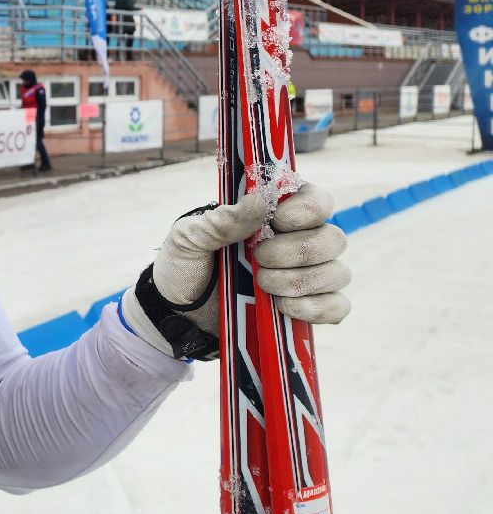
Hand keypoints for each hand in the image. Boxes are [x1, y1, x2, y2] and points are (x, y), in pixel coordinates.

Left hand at [121, 182, 352, 359]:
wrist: (176, 313)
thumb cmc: (184, 264)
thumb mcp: (188, 237)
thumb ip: (221, 220)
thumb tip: (259, 200)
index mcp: (271, 214)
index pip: (316, 200)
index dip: (306, 209)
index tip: (276, 220)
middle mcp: (297, 241)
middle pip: (333, 238)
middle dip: (297, 251)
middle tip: (258, 259)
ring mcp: (306, 276)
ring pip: (337, 272)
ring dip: (301, 281)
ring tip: (262, 286)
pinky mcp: (307, 309)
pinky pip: (338, 306)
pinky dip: (316, 308)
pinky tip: (284, 308)